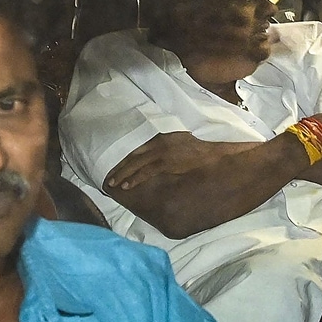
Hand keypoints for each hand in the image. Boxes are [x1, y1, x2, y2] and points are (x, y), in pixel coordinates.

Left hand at [106, 132, 239, 190]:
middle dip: (120, 165)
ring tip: (112, 182)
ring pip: (136, 163)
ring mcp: (162, 151)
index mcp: (162, 135)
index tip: (115, 163)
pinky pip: (145, 172)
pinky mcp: (166, 162)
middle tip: (109, 176)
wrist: (212, 153)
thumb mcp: (181, 140)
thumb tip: (157, 153)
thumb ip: (168, 144)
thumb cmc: (200, 149)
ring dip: (123, 173)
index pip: (138, 146)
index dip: (125, 156)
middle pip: (134, 154)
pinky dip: (134, 178)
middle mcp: (159, 141)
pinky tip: (126, 185)